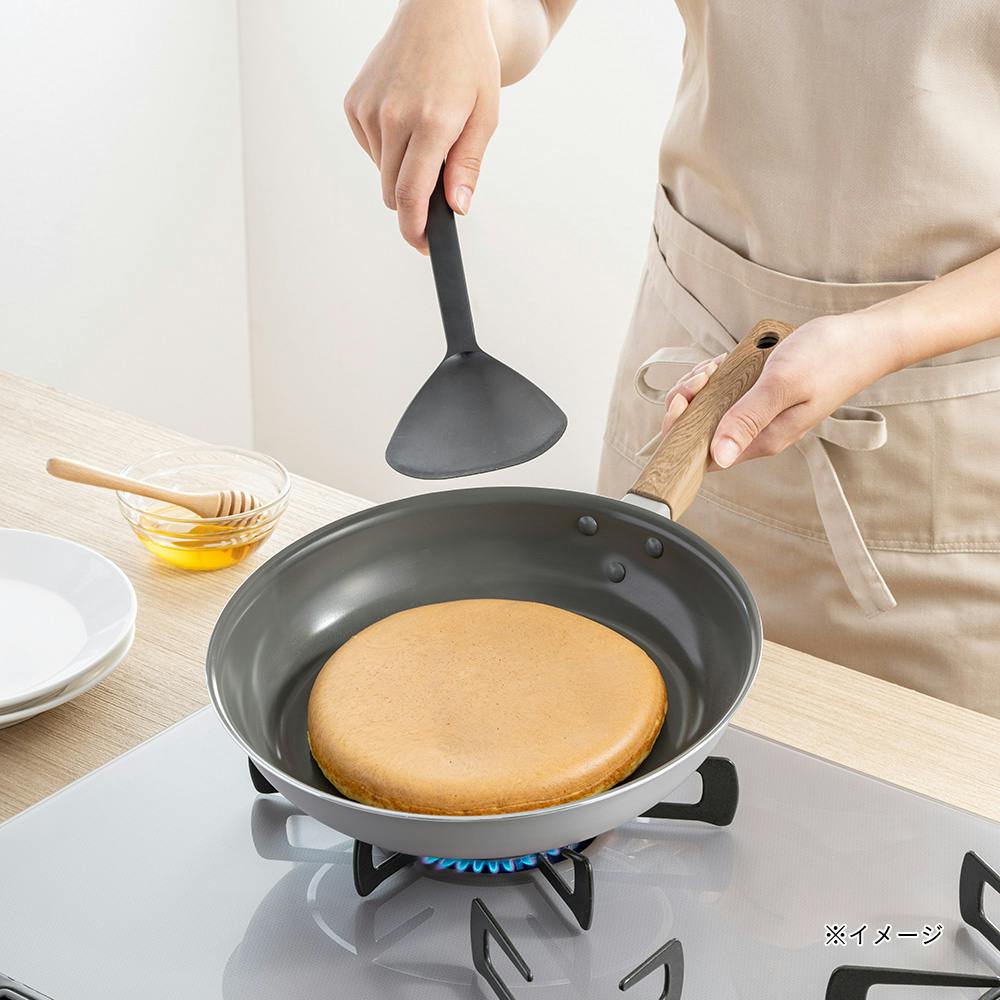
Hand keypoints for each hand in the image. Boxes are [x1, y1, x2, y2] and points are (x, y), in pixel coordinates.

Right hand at [344, 0, 500, 252]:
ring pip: (382, 173)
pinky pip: (371, 150)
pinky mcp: (354, 104)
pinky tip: (406, 122)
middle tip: (437, 189)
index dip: (415, 228)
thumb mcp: (484, 115)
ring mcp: (368, 109)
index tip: (424, 245)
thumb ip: (468, 165)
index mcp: (430, 122)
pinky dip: (388, 150)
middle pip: (394, 192)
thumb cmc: (468, 61)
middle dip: (414, 202)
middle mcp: (393, 116)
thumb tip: (458, 207)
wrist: (437, 12)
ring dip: (402, 172)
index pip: (412, 194)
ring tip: (426, 137)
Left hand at [662, 312, 893, 467]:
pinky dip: (716, 375)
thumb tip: (718, 456)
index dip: (681, 433)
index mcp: (762, 440)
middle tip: (703, 375)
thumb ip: (748, 418)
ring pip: (709, 408)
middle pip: (700, 431)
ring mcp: (758, 413)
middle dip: (689, 403)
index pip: (704, 456)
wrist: (865, 337)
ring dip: (701, 386)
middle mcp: (757, 432)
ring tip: (715, 365)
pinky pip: (725, 391)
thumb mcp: (782, 384)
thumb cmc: (830, 358)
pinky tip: (725, 361)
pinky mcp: (760, 394)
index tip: (685, 401)